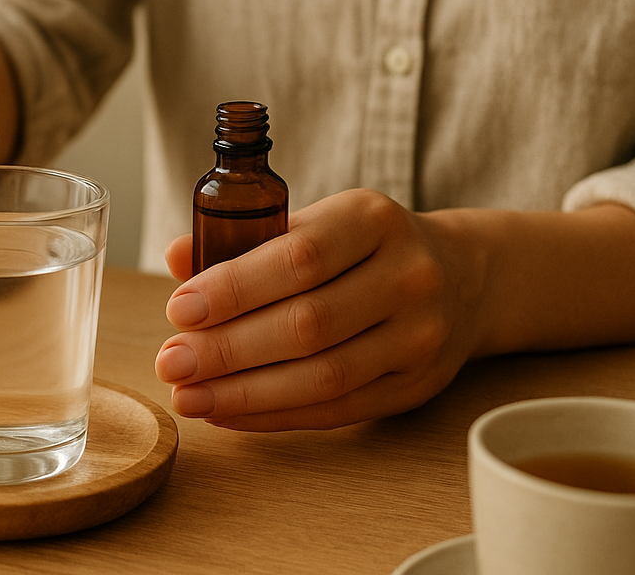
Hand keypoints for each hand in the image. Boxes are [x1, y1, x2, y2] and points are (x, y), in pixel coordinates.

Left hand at [154, 189, 482, 430]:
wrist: (464, 276)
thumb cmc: (364, 246)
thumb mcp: (317, 223)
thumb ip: (247, 239)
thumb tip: (177, 256)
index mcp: (373, 220)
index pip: (299, 258)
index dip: (235, 288)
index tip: (179, 310)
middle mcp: (407, 276)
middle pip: (308, 324)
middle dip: (229, 349)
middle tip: (171, 363)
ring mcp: (419, 336)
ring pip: (324, 375)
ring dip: (246, 393)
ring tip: (189, 396)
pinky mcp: (416, 385)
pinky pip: (337, 410)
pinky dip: (275, 414)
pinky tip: (229, 412)